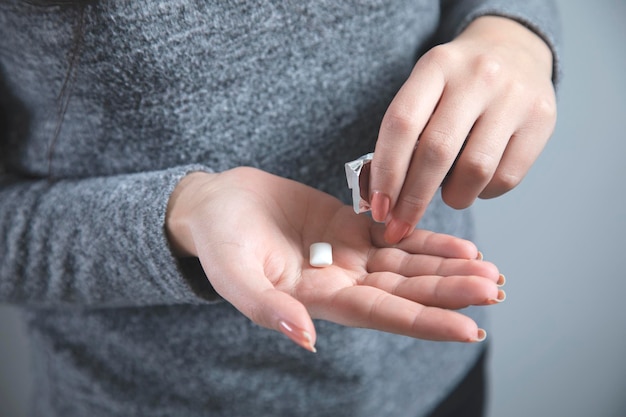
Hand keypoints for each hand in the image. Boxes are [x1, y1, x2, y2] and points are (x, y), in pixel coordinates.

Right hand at [166, 167, 502, 351]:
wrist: (216, 203)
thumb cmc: (217, 240)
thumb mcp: (233, 273)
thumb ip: (267, 307)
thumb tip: (306, 340)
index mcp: (318, 299)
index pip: (381, 314)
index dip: (424, 322)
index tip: (469, 329)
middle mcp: (341, 282)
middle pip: (405, 292)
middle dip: (448, 293)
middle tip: (493, 289)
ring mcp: (348, 255)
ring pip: (407, 266)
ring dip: (447, 269)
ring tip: (489, 269)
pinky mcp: (350, 226)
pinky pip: (396, 235)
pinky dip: (427, 240)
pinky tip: (461, 243)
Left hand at [370, 16, 556, 242]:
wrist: (513, 49)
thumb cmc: (456, 83)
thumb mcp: (425, 88)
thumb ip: (405, 132)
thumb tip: (382, 195)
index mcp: (436, 66)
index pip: (401, 124)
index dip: (386, 172)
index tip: (378, 207)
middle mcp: (477, 76)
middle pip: (436, 151)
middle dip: (412, 199)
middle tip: (399, 227)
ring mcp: (513, 96)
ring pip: (475, 170)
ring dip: (454, 197)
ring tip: (448, 194)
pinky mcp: (542, 119)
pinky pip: (506, 177)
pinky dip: (483, 192)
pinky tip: (476, 183)